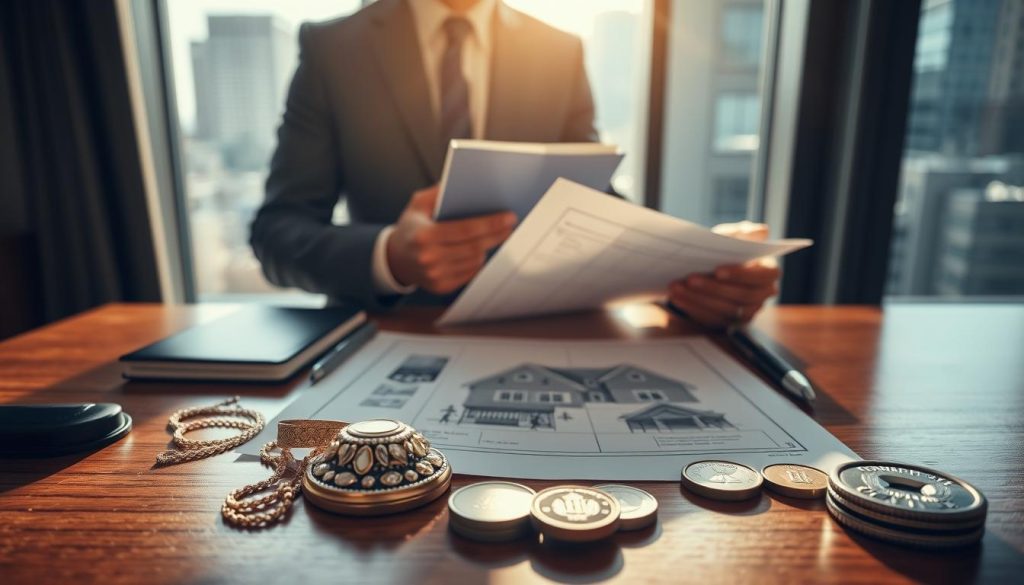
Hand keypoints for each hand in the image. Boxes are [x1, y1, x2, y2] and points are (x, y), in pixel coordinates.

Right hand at [386, 185, 515, 294]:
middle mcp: (429, 258)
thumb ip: (439, 192)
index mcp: (423, 235)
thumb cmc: (411, 227)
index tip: (509, 217)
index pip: (465, 229)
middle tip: (510, 225)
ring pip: (475, 261)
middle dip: (496, 235)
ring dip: (487, 248)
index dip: (490, 224)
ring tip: (496, 236)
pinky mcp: (441, 286)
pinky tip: (480, 250)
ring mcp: (435, 275)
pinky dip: (477, 261)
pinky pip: (469, 272)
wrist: (395, 258)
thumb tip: (465, 183)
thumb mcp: (418, 204)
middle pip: (474, 247)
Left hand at [667, 221, 780, 328]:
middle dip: (714, 287)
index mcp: (769, 272)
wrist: (707, 267)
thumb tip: (761, 231)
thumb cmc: (725, 250)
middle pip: (742, 295)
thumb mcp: (732, 237)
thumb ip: (745, 233)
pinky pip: (712, 318)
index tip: (718, 270)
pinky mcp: (728, 323)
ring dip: (699, 298)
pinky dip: (693, 308)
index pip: (763, 276)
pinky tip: (677, 298)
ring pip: (725, 309)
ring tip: (677, 287)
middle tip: (690, 279)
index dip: (741, 274)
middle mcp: (762, 295)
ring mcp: (746, 312)